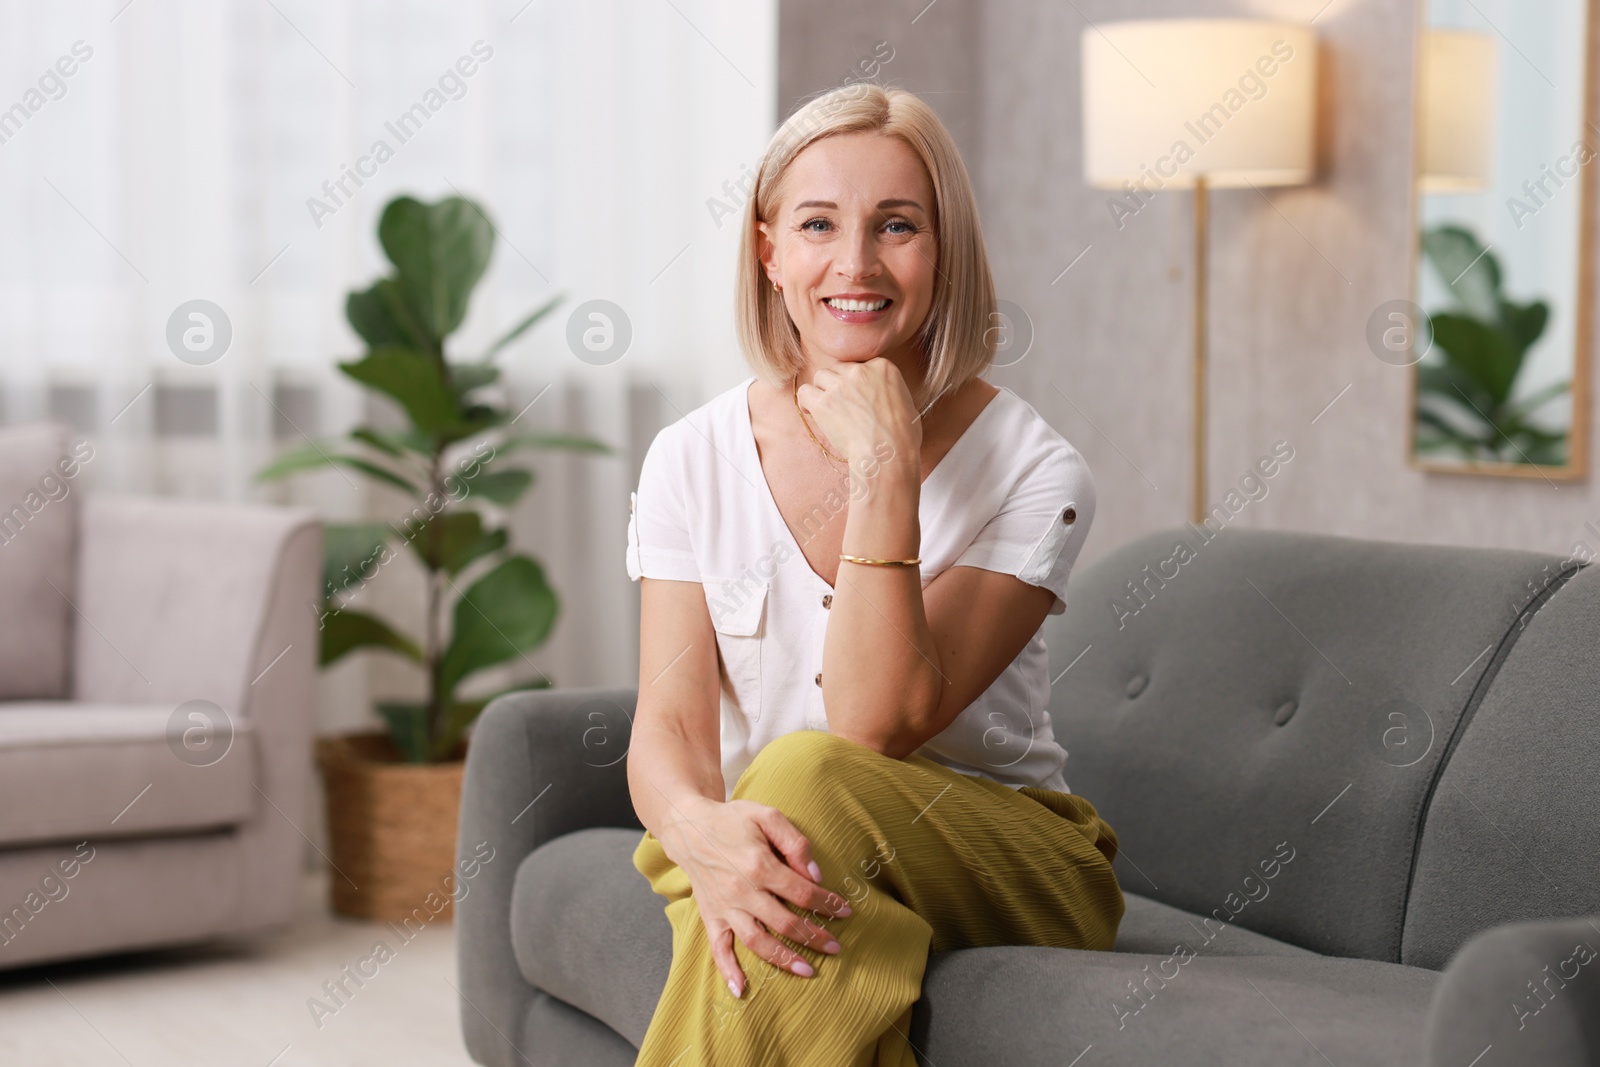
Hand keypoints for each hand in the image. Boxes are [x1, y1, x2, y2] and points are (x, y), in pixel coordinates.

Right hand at [659, 796, 852, 997]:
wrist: (689, 826)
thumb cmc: (732, 820)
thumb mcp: (767, 816)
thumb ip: (795, 842)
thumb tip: (815, 874)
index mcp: (759, 865)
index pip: (803, 893)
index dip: (828, 904)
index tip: (846, 911)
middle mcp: (742, 891)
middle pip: (785, 922)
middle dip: (815, 937)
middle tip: (836, 947)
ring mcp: (725, 907)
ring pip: (757, 941)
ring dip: (784, 959)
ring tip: (808, 971)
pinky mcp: (710, 916)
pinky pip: (718, 948)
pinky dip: (728, 971)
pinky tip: (741, 989)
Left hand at [795, 358, 921, 470]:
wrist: (889, 453)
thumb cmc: (902, 435)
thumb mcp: (906, 401)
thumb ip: (889, 389)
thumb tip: (881, 395)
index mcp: (882, 367)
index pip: (858, 364)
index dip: (854, 380)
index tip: (855, 395)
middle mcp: (860, 371)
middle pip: (838, 368)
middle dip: (837, 384)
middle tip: (840, 404)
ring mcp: (840, 385)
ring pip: (820, 376)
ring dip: (822, 390)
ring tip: (827, 409)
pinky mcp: (824, 402)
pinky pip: (805, 392)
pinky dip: (806, 402)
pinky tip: (812, 412)